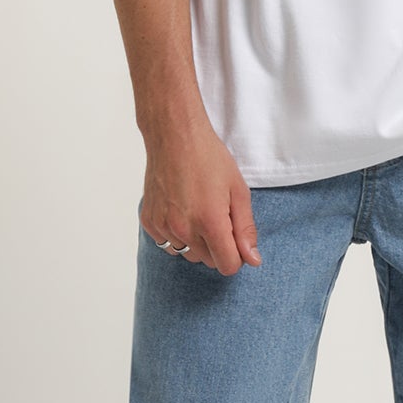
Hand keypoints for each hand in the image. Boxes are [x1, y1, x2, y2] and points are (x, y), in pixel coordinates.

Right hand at [140, 118, 261, 273]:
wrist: (174, 136)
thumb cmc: (209, 158)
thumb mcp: (238, 191)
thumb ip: (246, 229)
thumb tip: (252, 260)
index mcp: (210, 222)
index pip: (227, 266)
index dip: (237, 256)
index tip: (236, 238)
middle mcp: (183, 229)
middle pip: (208, 262)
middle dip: (218, 247)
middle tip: (218, 216)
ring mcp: (163, 226)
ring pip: (187, 255)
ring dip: (197, 242)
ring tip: (198, 211)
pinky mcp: (149, 221)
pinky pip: (167, 243)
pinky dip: (177, 235)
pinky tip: (181, 210)